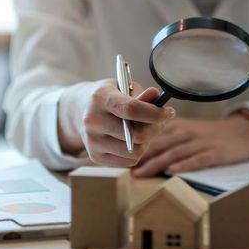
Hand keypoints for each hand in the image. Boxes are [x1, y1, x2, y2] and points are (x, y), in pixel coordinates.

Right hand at [58, 79, 175, 166]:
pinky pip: (128, 162)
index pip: (131, 109)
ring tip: (144, 129)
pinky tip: (133, 140)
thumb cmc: (108, 96)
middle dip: (156, 128)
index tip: (169, 112)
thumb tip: (156, 96)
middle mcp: (92, 121)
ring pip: (135, 151)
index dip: (155, 113)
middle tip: (161, 121)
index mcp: (99, 98)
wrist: (79, 110)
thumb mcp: (123, 87)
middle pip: (136, 134)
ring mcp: (92, 142)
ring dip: (147, 142)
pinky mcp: (95, 157)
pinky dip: (137, 152)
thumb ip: (141, 94)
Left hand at [132, 114, 248, 176]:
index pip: (150, 133)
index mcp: (176, 125)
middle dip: (138, 155)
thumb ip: (164, 137)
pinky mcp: (215, 152)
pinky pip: (198, 158)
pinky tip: (172, 171)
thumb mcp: (185, 129)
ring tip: (139, 174)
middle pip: (158, 142)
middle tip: (122, 168)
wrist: (242, 132)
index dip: (133, 144)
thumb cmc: (208, 134)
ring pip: (173, 151)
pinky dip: (184, 164)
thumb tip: (136, 151)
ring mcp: (200, 142)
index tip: (117, 156)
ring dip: (155, 163)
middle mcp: (185, 131)